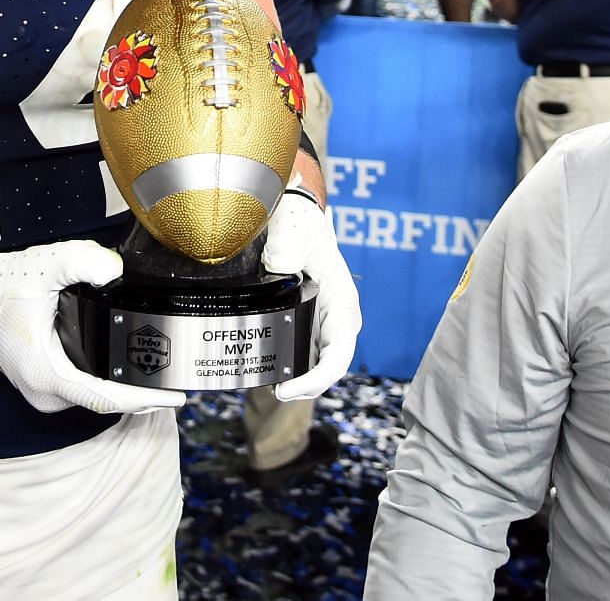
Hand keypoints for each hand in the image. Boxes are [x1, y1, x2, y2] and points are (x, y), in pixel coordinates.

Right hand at [0, 240, 186, 414]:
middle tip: (177, 380)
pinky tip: (128, 370)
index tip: (174, 397)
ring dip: (125, 390)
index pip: (104, 398)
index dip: (143, 400)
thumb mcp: (44, 265)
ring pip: (94, 397)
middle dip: (141, 394)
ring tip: (160, 376)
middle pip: (104, 401)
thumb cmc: (4, 284)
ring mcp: (42, 393)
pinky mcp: (43, 385)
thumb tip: (113, 270)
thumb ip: (80, 261)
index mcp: (46, 373)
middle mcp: (44, 392)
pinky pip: (83, 390)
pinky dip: (107, 383)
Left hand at [262, 192, 361, 400]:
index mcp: (342, 305)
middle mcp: (337, 320)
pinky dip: (290, 365)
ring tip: (267, 384)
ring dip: (297, 379)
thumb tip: (280, 266)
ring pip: (315, 363)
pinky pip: (304, 352)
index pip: (337, 357)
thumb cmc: (301, 226)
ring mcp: (324, 323)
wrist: (298, 218)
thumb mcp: (294, 232)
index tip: (287, 390)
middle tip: (272, 390)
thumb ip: (287, 247)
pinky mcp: (309, 322)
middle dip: (303, 386)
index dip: (315, 380)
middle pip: (326, 368)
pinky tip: (268, 369)